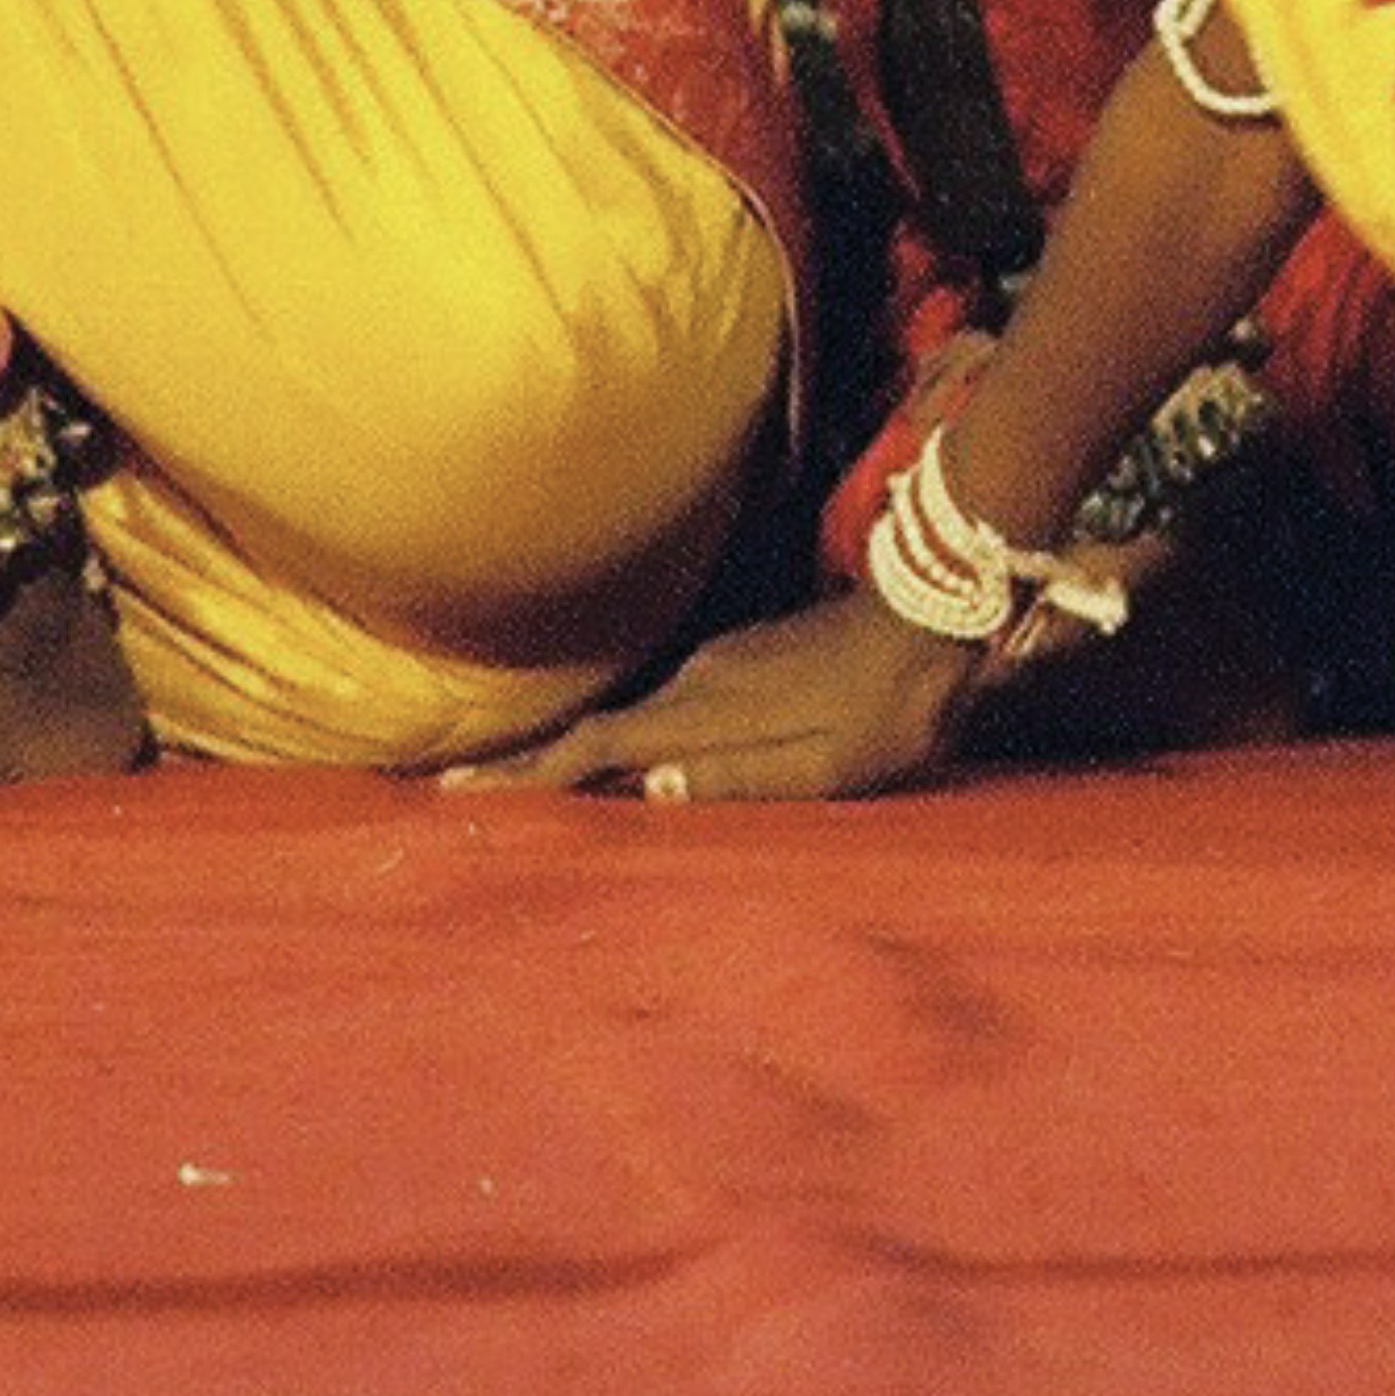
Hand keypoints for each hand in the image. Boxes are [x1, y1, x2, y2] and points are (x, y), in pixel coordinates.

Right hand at [453, 585, 985, 804]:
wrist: (937, 604)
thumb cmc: (891, 704)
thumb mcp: (830, 762)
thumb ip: (742, 778)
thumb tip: (655, 791)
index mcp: (707, 711)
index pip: (596, 748)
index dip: (531, 774)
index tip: (457, 789)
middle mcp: (700, 679)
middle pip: (597, 729)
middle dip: (532, 763)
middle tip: (463, 790)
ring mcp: (722, 660)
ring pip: (631, 712)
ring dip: (578, 748)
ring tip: (529, 783)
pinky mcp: (747, 656)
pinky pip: (667, 702)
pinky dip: (629, 731)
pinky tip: (629, 754)